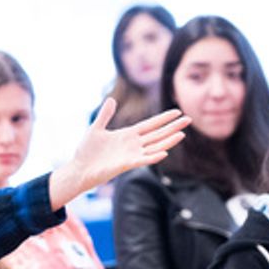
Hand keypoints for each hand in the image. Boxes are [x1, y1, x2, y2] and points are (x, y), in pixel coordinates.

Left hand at [47, 102, 190, 209]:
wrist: (79, 169)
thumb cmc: (87, 152)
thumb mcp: (96, 129)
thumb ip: (105, 115)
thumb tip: (111, 99)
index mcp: (128, 135)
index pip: (150, 124)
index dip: (164, 118)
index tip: (177, 111)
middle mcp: (133, 145)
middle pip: (158, 134)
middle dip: (173, 127)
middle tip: (189, 119)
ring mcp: (131, 155)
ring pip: (155, 146)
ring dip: (169, 141)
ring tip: (182, 134)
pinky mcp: (126, 165)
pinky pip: (143, 160)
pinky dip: (154, 157)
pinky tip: (165, 152)